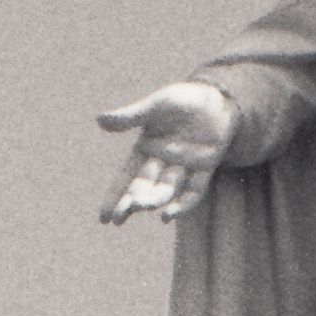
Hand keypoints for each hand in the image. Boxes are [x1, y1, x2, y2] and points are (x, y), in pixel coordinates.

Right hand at [97, 80, 237, 223]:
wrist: (216, 97)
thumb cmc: (182, 98)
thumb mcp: (155, 106)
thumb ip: (130, 116)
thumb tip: (99, 120)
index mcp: (146, 149)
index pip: (127, 177)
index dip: (115, 196)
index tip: (104, 218)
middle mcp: (163, 163)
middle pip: (145, 188)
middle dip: (132, 202)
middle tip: (119, 217)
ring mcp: (184, 168)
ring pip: (166, 191)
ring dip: (153, 200)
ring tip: (143, 207)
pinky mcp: (205, 170)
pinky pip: (193, 192)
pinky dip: (182, 205)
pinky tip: (168, 216)